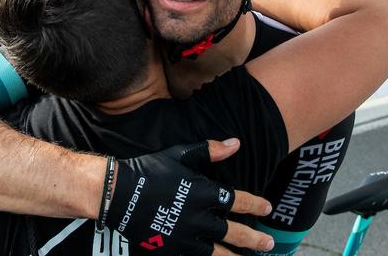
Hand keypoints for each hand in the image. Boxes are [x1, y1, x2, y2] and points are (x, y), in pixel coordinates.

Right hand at [106, 139, 273, 255]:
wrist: (119, 195)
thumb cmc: (149, 170)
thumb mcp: (179, 154)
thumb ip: (209, 150)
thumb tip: (235, 143)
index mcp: (203, 193)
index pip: (237, 200)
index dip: (255, 204)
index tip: (267, 207)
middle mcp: (199, 218)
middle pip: (234, 231)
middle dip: (254, 238)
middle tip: (269, 243)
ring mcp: (186, 236)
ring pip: (218, 252)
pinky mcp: (172, 248)